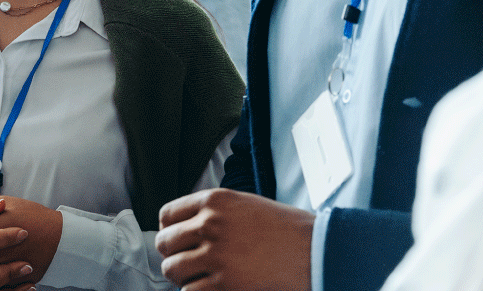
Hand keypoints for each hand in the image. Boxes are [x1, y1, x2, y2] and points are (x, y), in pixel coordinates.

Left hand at [156, 189, 311, 290]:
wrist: (318, 252)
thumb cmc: (289, 230)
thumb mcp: (247, 206)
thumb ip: (215, 213)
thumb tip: (187, 228)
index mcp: (214, 200)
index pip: (167, 215)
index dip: (170, 231)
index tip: (177, 241)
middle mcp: (209, 224)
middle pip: (164, 243)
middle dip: (174, 255)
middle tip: (190, 263)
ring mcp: (215, 255)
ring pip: (172, 270)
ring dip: (184, 277)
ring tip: (202, 277)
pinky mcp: (223, 284)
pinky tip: (214, 288)